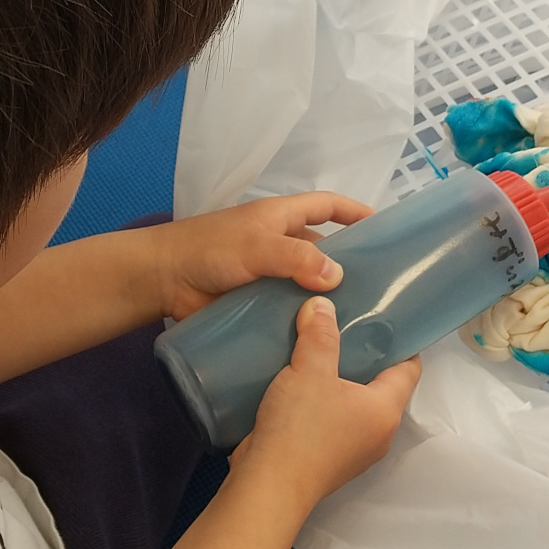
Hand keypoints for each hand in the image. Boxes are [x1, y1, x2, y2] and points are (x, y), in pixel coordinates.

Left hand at [146, 192, 372, 320]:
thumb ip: (297, 257)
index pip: (327, 207)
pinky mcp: (257, 306)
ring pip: (308, 286)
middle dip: (349, 265)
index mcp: (281, 218)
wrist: (162, 280)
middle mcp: (279, 245)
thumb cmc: (209, 250)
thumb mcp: (257, 245)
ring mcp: (269, 277)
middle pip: (323, 251)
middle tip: (384, 291)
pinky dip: (305, 322)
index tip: (385, 227)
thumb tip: (338, 276)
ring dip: (328, 300)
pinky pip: (289, 312)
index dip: (355, 212)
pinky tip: (327, 342)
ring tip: (364, 323)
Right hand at [230, 295, 419, 506]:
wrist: (267, 487)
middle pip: (380, 385)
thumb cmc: (299, 429)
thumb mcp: (309, 370)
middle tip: (343, 323)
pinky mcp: (327, 458)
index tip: (383, 316)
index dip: (400, 341)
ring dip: (337, 378)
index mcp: (386, 410)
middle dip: (363, 355)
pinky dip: (320, 399)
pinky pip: (332, 419)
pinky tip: (297, 381)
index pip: (409, 369)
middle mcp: (378, 433)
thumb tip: (322, 305)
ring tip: (317, 347)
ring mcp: (352, 450)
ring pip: (353, 403)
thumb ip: (319, 334)